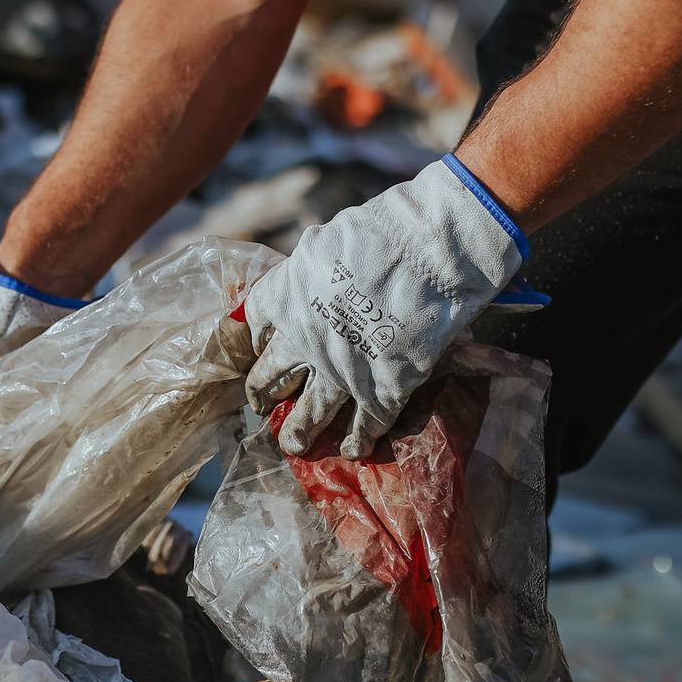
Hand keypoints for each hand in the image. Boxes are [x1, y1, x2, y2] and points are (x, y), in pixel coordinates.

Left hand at [243, 156, 544, 458]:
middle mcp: (302, 341)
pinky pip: (364, 426)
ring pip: (309, 415)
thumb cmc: (383, 233)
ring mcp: (339, 372)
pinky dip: (359, 440)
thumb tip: (312, 277)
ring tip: (294, 445)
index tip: (262, 349)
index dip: (257, 341)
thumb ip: (314, 271)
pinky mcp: (380, 392)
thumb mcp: (329, 244)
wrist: (425, 253)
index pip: (255, 327)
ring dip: (299, 433)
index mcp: (285, 298)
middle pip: (269, 378)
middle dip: (263, 394)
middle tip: (261, 405)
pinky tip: (356, 448)